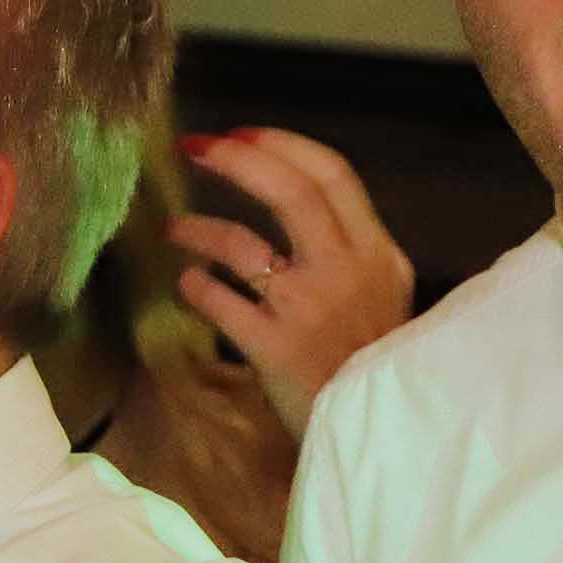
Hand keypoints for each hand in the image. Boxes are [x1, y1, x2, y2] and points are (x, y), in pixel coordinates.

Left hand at [171, 128, 414, 442]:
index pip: (332, 175)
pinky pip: (220, 303)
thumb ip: (354, 247)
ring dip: (200, 228)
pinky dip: (197, 287)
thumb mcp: (387, 291)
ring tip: (175, 230)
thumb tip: (305, 201)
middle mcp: (344, 270)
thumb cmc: (376, 358)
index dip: (281, 145)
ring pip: (242, 244)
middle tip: (196, 147)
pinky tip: (188, 282)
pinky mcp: (274, 348)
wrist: (379, 428)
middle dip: (236, 160)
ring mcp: (307, 308)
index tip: (242, 135)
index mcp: (376, 251)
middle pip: (289, 191)